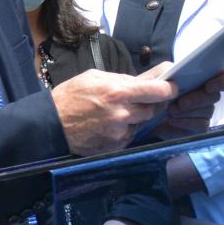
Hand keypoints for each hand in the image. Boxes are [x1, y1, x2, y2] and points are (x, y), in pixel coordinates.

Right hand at [50, 69, 177, 156]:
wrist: (50, 124)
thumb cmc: (70, 96)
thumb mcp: (95, 77)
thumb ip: (123, 79)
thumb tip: (147, 79)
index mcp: (119, 92)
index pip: (158, 91)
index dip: (169, 88)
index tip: (173, 86)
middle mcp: (123, 114)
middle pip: (153, 109)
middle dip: (151, 103)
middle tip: (141, 99)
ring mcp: (120, 133)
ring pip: (141, 123)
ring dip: (136, 117)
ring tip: (116, 112)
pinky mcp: (115, 147)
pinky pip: (129, 136)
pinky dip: (125, 130)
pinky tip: (108, 125)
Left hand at [147, 63, 223, 138]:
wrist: (140, 114)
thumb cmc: (151, 92)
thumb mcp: (155, 78)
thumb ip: (168, 74)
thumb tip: (180, 82)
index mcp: (199, 77)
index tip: (209, 86)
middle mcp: (204, 94)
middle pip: (215, 95)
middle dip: (198, 99)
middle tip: (180, 103)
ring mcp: (203, 110)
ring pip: (208, 110)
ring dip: (189, 111)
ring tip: (171, 112)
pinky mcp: (198, 126)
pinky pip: (201, 125)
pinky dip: (186, 123)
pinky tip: (172, 121)